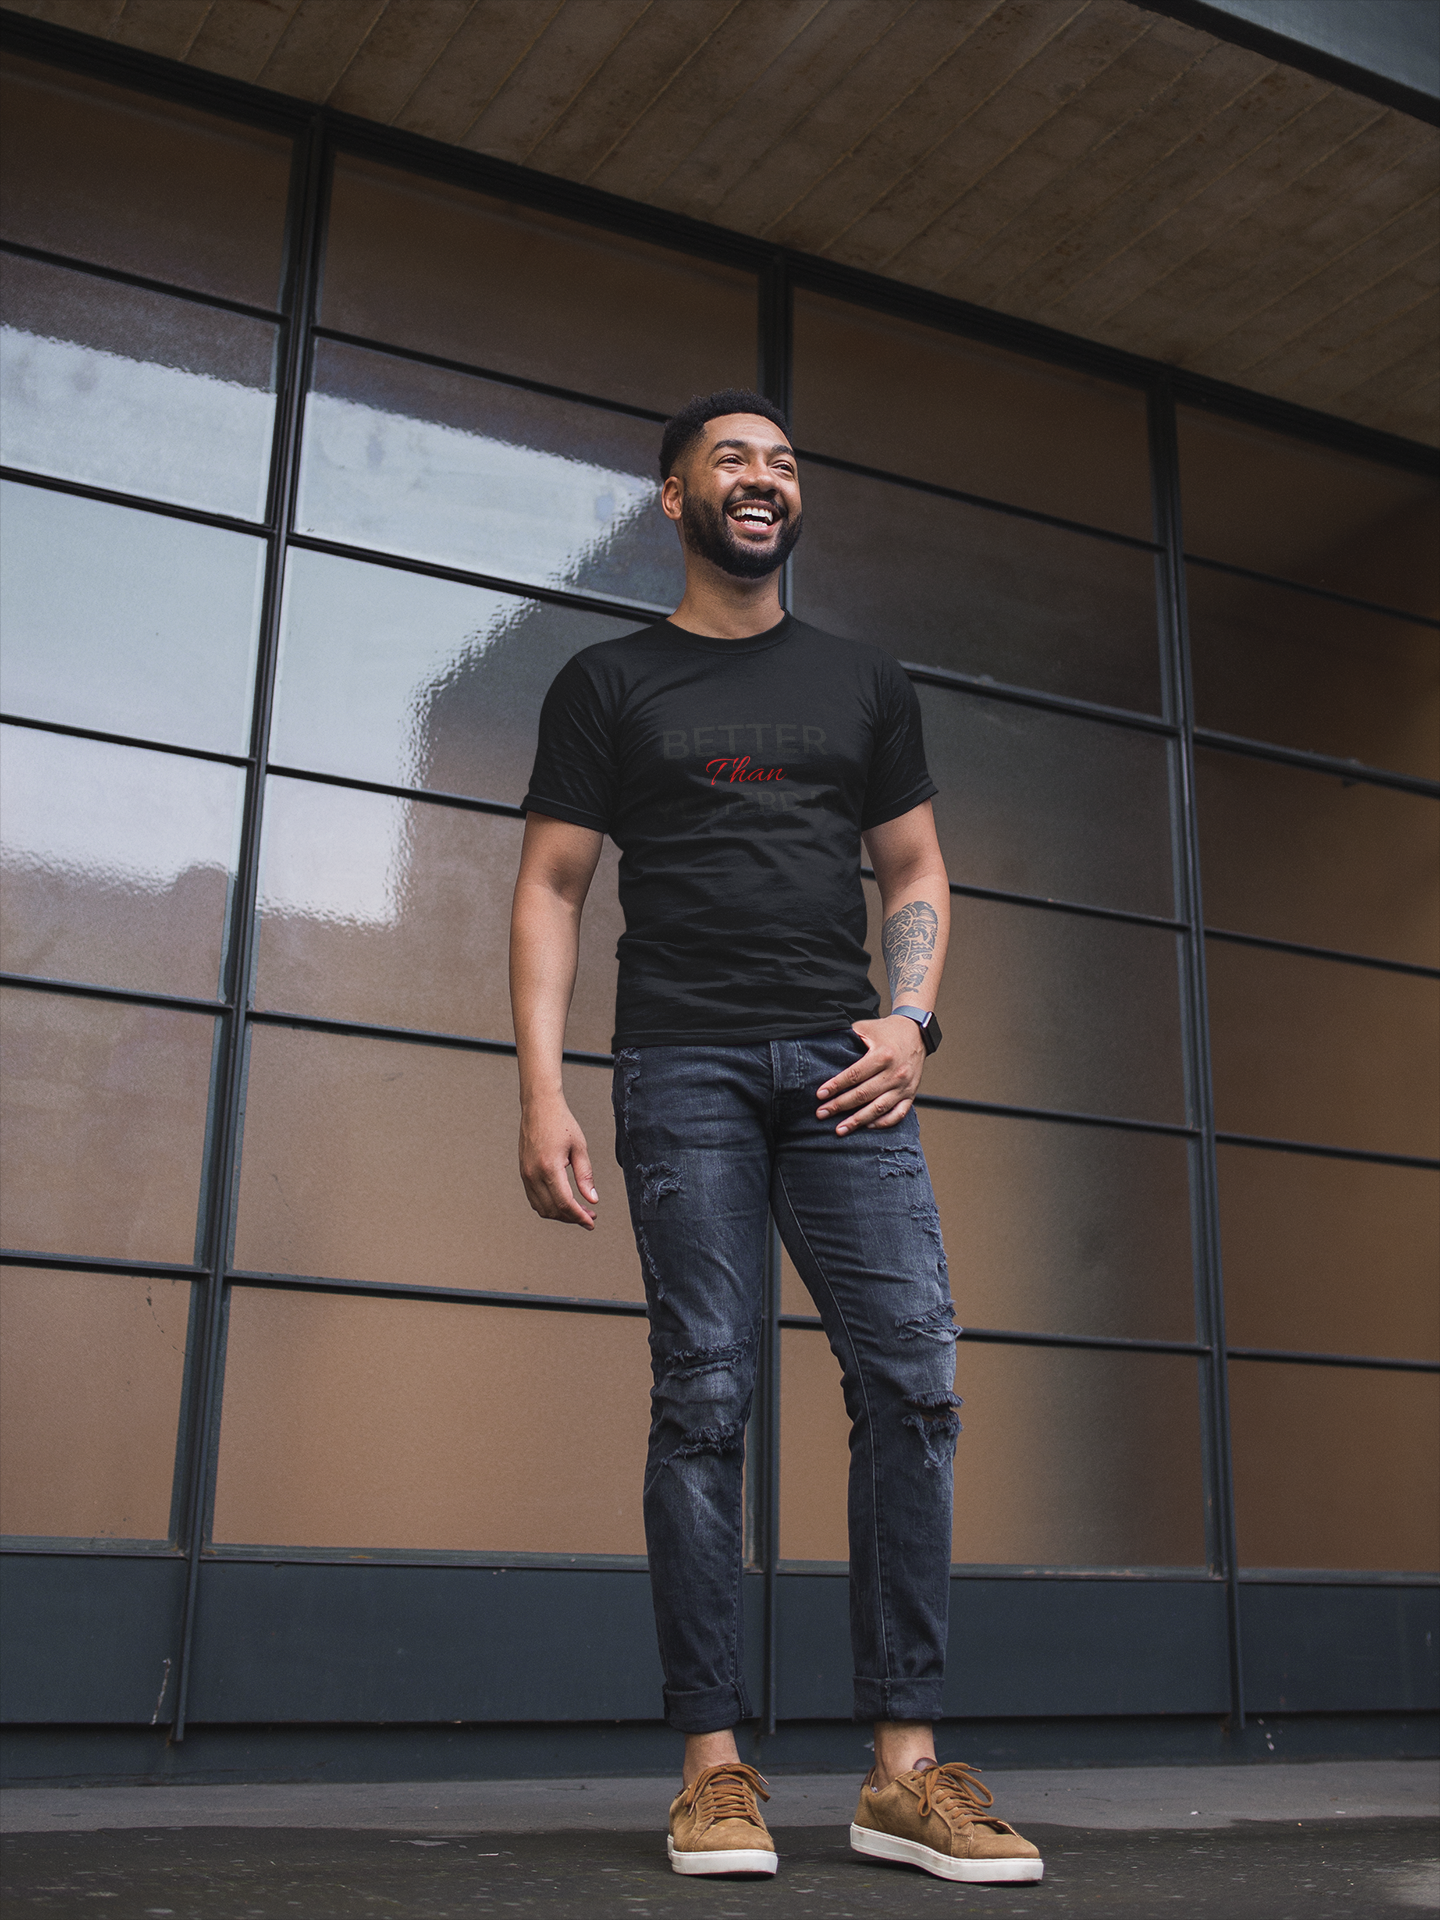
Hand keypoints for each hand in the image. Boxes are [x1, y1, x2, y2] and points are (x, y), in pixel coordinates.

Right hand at [519, 1099, 598, 1226]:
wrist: (539, 1107)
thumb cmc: (561, 1122)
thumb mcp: (580, 1148)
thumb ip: (585, 1176)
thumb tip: (592, 1199)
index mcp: (549, 1167)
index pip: (565, 1203)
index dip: (579, 1217)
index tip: (592, 1222)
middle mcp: (533, 1174)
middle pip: (553, 1210)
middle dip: (572, 1217)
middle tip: (590, 1216)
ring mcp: (526, 1174)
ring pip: (541, 1208)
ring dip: (560, 1214)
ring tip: (578, 1211)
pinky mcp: (523, 1172)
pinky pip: (534, 1199)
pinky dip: (548, 1206)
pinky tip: (562, 1203)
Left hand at [816, 1017, 926, 1133]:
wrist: (916, 1033)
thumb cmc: (887, 1031)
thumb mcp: (866, 1028)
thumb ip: (847, 1038)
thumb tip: (825, 1047)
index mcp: (883, 1055)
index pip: (854, 1075)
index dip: (836, 1086)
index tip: (820, 1095)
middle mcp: (895, 1073)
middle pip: (863, 1094)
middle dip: (840, 1106)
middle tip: (822, 1113)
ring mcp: (904, 1086)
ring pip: (879, 1108)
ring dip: (858, 1121)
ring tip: (840, 1129)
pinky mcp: (911, 1094)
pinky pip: (898, 1114)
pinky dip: (882, 1123)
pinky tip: (867, 1126)